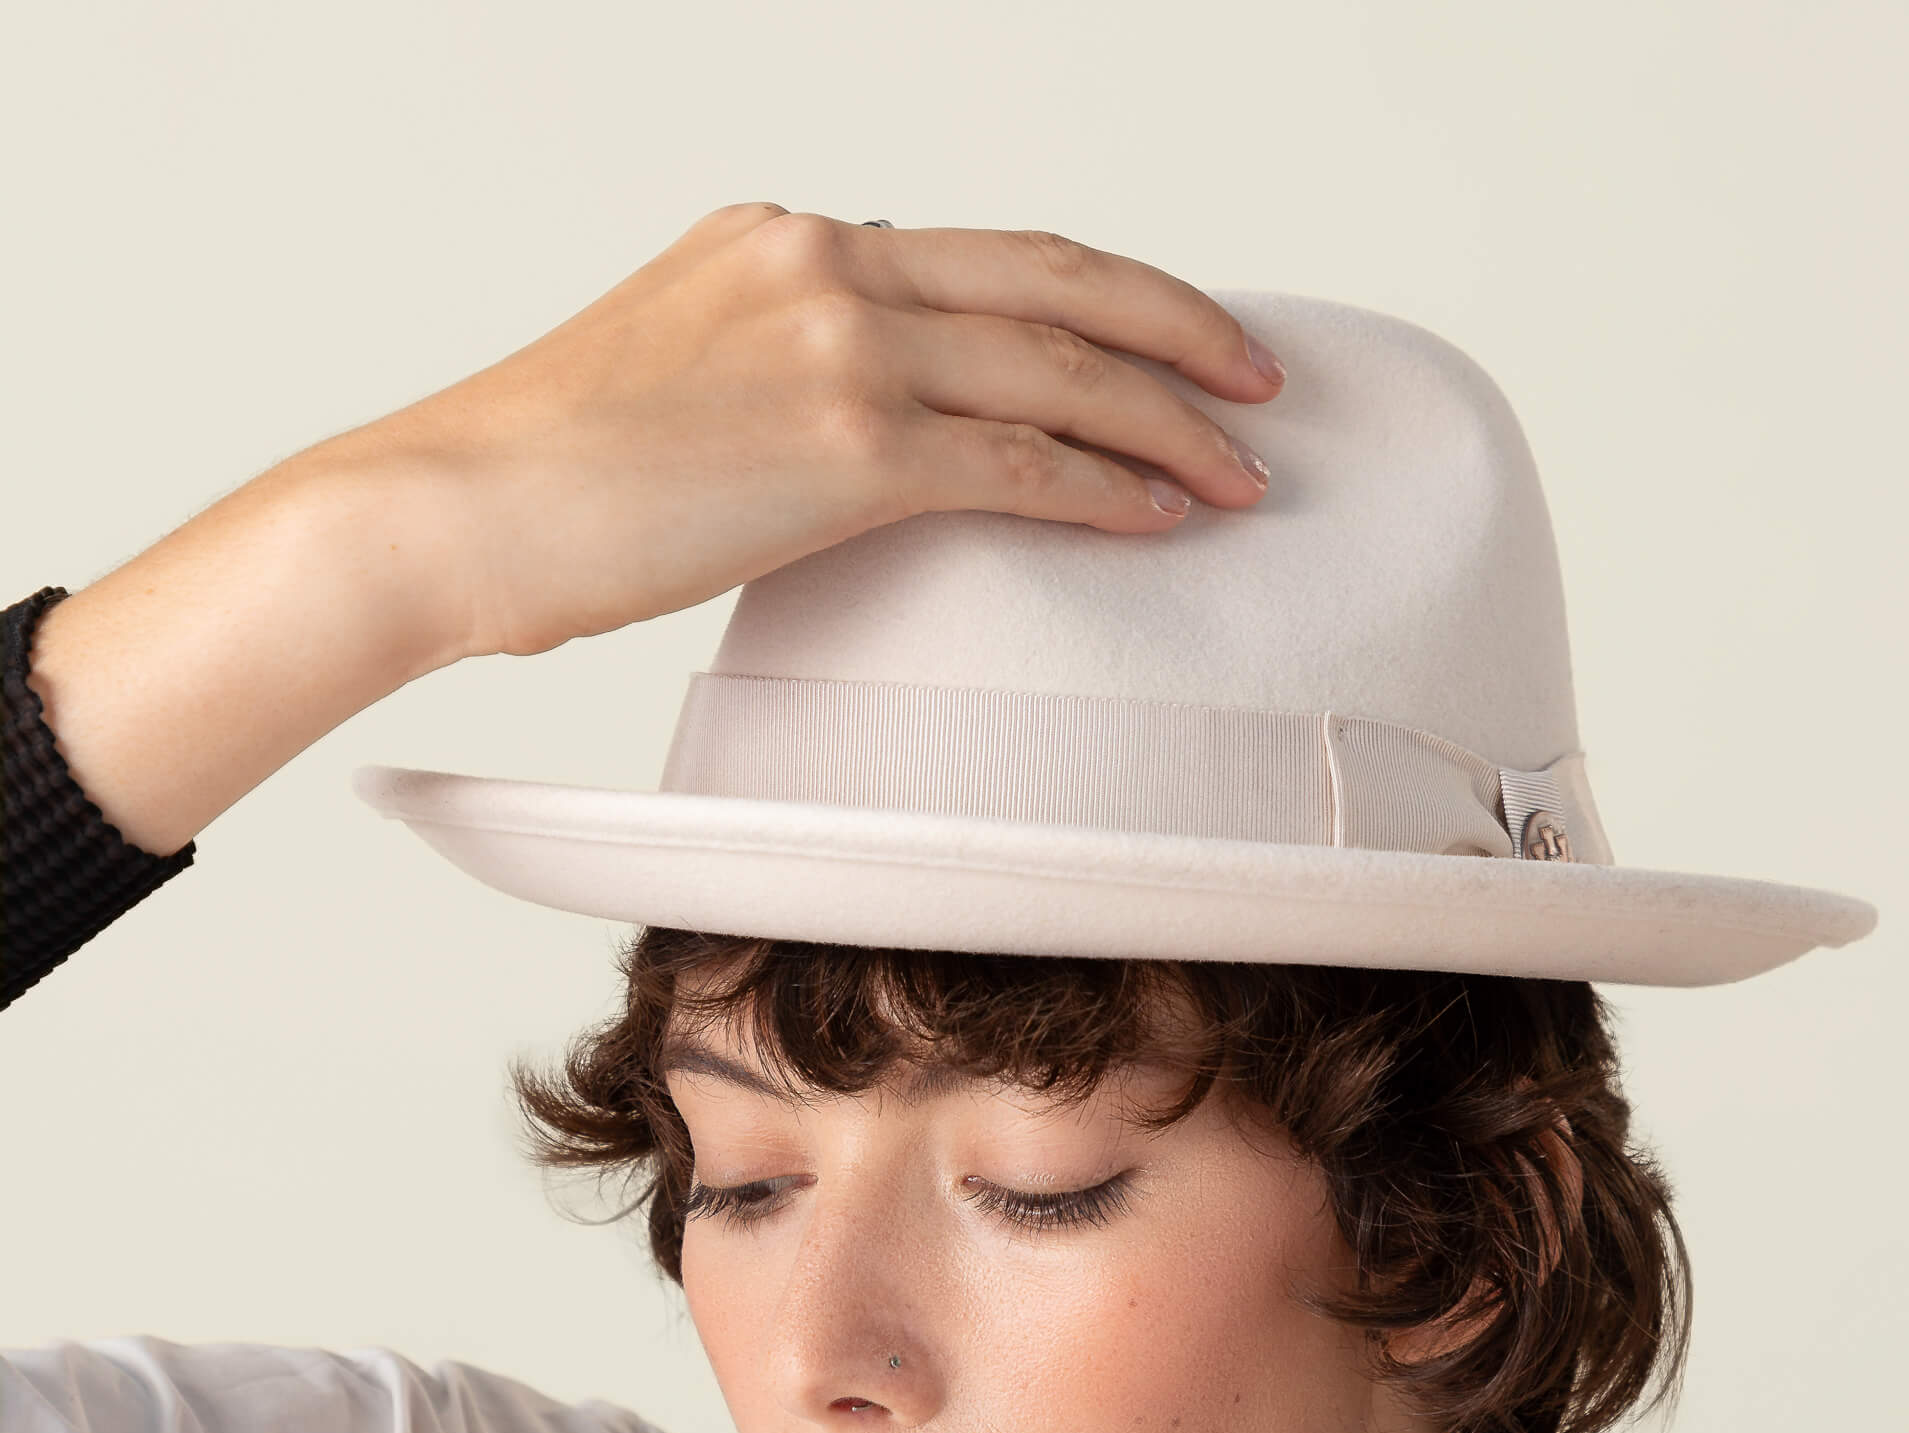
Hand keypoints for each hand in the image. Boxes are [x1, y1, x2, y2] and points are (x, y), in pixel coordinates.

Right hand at [317, 204, 1284, 664]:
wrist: (449, 510)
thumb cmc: (542, 475)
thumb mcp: (672, 373)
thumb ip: (778, 369)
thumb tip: (857, 429)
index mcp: (788, 241)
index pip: (986, 256)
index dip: (1098, 297)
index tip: (1165, 338)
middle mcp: (827, 264)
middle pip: (1057, 279)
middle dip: (1180, 329)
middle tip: (1260, 379)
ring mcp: (839, 343)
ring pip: (1060, 367)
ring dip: (1170, 424)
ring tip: (1243, 472)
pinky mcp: (844, 442)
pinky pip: (1020, 457)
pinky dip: (1107, 487)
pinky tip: (1165, 515)